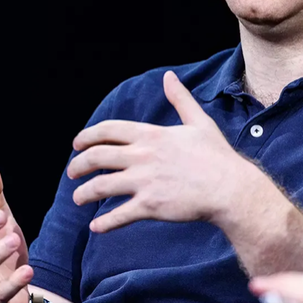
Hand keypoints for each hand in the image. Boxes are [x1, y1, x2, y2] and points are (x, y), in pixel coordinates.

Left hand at [67, 70, 247, 232]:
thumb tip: (170, 76)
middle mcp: (143, 156)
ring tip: (78, 198)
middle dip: (78, 164)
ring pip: (101, 186)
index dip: (87, 136)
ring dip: (84, 193)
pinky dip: (104, 222)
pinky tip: (95, 226)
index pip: (108, 130)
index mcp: (151, 135)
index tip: (77, 144)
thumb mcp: (199, 122)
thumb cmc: (217, 156)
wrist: (231, 189)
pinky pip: (119, 215)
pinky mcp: (151, 206)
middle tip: (72, 172)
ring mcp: (145, 181)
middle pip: (97, 157)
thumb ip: (180, 99)